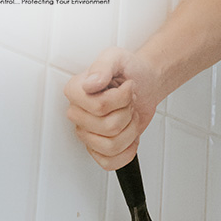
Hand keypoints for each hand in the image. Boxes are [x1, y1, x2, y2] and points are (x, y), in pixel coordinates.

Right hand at [64, 47, 162, 169]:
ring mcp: (86, 133)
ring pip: (111, 146)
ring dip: (131, 131)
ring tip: (129, 116)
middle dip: (128, 114)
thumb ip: (103, 66)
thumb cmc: (129, 71)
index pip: (99, 107)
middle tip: (128, 102)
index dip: (122, 99)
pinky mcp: (98, 148)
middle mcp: (77, 114)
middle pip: (108, 128)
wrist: (144, 82)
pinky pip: (109, 163)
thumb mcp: (117, 57)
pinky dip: (127, 152)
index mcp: (75, 91)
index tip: (126, 87)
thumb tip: (91, 84)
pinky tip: (130, 136)